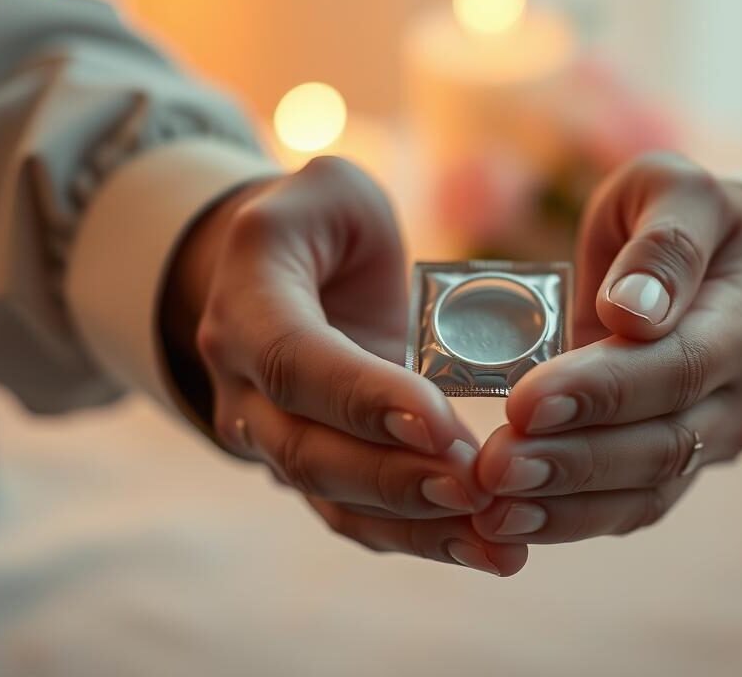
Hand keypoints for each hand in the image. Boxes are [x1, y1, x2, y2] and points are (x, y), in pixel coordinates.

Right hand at [162, 156, 525, 575]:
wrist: (281, 277)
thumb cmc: (317, 224)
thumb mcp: (334, 192)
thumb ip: (355, 214)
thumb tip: (409, 292)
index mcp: (246, 303)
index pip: (296, 361)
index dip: (363, 398)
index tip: (444, 425)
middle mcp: (242, 381)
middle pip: (308, 450)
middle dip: (396, 477)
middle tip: (479, 488)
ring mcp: (270, 434)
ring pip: (333, 498)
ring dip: (416, 526)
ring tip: (499, 545)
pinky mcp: (312, 466)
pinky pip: (356, 516)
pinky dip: (418, 537)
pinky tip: (483, 549)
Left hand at [471, 152, 741, 543]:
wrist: (710, 271)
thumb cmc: (672, 221)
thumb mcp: (672, 192)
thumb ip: (662, 242)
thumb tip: (633, 310)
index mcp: (737, 319)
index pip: (675, 365)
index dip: (602, 390)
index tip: (526, 400)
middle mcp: (734, 392)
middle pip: (661, 442)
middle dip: (572, 458)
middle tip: (494, 466)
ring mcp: (709, 439)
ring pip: (645, 489)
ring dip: (566, 504)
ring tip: (493, 508)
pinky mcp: (673, 468)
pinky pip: (630, 509)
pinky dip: (571, 521)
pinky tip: (512, 522)